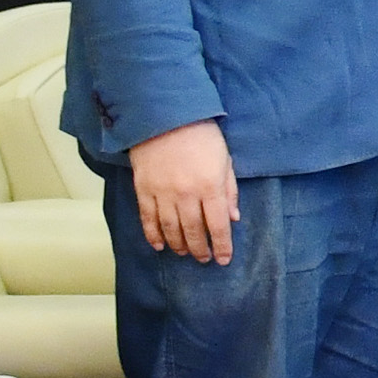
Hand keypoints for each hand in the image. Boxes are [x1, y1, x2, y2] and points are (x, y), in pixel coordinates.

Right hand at [129, 118, 239, 265]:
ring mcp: (162, 192)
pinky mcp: (144, 188)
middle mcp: (186, 194)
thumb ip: (229, 191)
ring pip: (170, 228)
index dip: (221, 245)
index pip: (218, 225)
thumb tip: (233, 218)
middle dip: (200, 249)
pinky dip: (152, 234)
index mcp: (210, 186)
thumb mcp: (225, 161)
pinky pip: (147, 218)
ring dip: (178, 244)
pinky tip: (159, 245)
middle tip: (203, 260)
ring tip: (184, 253)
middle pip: (193, 230)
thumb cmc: (202, 137)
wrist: (166, 117)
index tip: (224, 259)